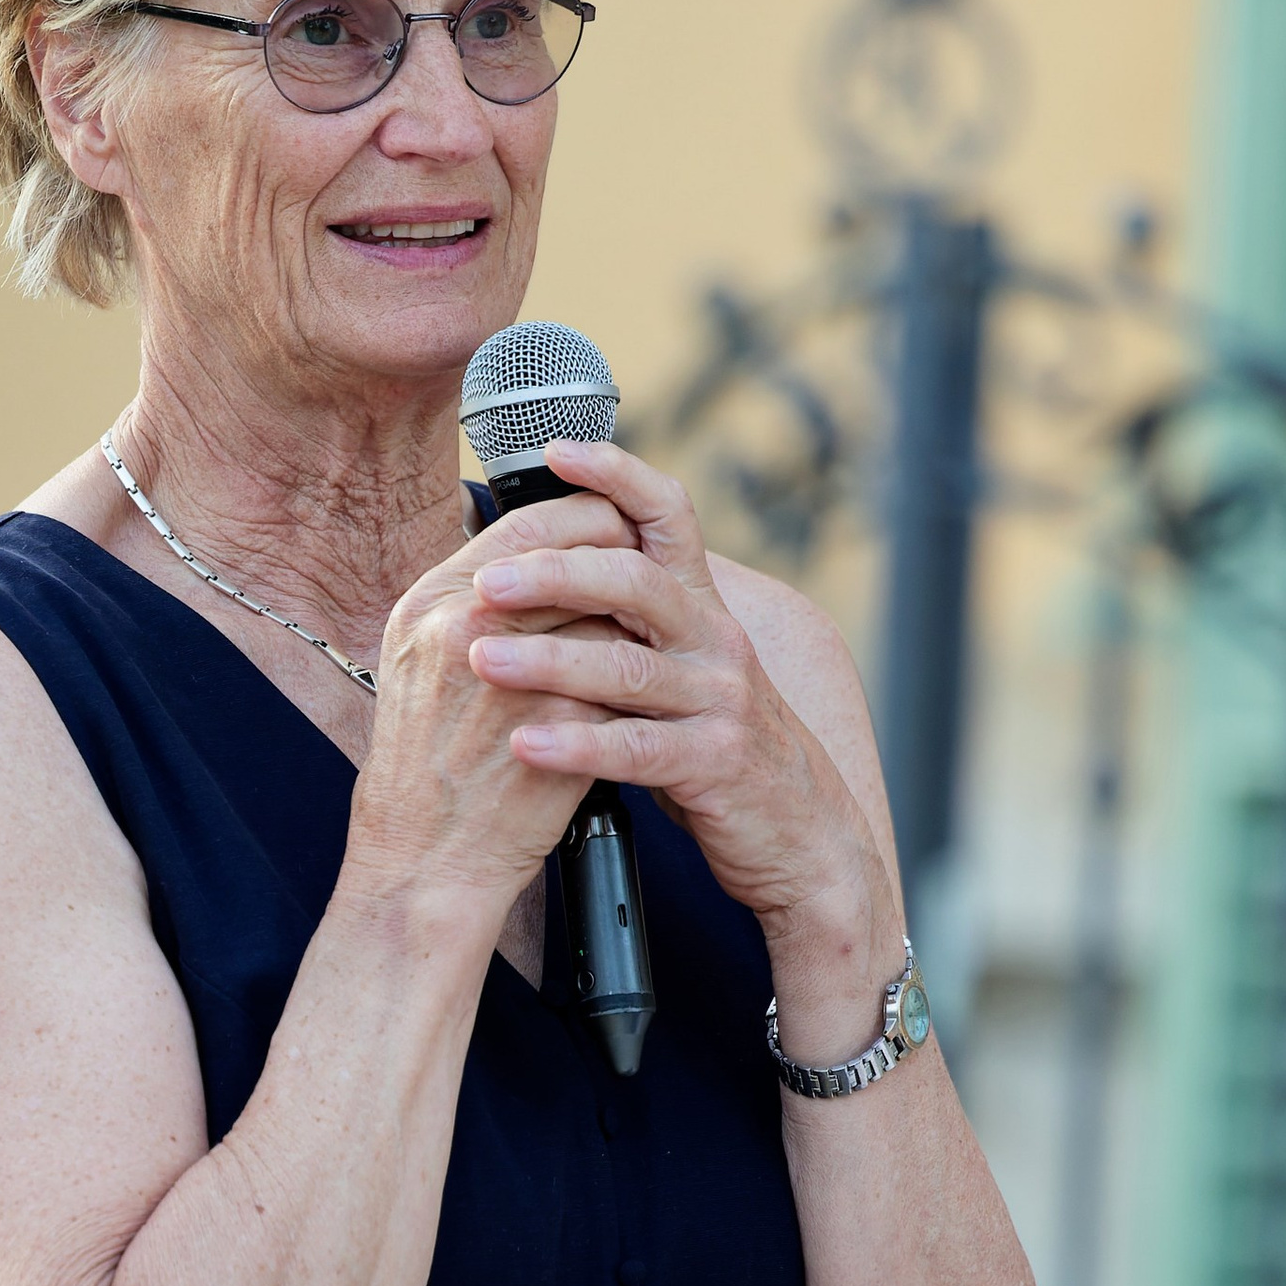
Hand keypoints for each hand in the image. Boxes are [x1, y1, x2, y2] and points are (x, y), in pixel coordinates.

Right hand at [344, 486, 643, 931]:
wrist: (425, 859)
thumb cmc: (428, 765)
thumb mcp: (424, 665)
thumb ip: (476, 606)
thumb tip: (548, 558)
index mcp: (430, 602)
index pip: (528, 522)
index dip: (585, 522)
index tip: (611, 537)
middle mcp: (464, 626)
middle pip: (578, 556)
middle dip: (623, 565)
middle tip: (645, 583)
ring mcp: (516, 673)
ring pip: (609, 612)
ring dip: (634, 623)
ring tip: (641, 640)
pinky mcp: (564, 723)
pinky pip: (624, 675)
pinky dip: (636, 681)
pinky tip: (637, 696)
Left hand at [461, 442, 889, 966]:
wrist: (803, 836)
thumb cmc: (716, 749)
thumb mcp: (681, 673)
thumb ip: (628, 628)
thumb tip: (545, 574)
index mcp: (701, 609)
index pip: (667, 516)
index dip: (617, 474)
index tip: (555, 449)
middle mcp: (716, 642)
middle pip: (635, 583)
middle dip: (555, 575)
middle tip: (485, 582)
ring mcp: (721, 702)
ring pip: (627, 669)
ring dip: (548, 661)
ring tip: (482, 659)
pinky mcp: (717, 764)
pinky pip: (637, 749)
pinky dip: (577, 746)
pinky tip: (524, 743)